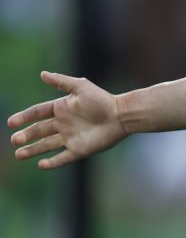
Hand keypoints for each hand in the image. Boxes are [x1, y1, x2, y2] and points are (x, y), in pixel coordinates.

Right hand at [8, 72, 128, 168]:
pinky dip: (52, 162)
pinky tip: (41, 164)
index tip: (11, 123)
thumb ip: (62, 81)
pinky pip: (63, 158)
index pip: (37, 113)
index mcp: (61, 108)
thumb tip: (42, 74)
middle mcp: (63, 124)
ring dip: (32, 150)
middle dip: (26, 136)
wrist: (121, 115)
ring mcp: (70, 138)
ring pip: (46, 146)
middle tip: (14, 140)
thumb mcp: (81, 87)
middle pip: (39, 131)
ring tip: (19, 154)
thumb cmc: (102, 100)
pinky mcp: (79, 150)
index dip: (24, 117)